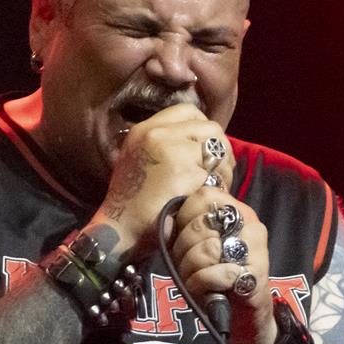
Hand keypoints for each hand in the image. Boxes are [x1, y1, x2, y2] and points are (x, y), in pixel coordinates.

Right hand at [88, 103, 235, 257]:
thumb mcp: (141, 162)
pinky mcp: (183, 172)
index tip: (206, 151)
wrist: (120, 232)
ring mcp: (170, 151)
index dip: (204, 130)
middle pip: (210, 128)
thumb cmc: (133, 205)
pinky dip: (216, 188)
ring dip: (223, 169)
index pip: (189, 111)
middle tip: (217, 173)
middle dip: (220, 150)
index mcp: (144, 130)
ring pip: (217, 149)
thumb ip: (167, 146)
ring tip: (213, 187)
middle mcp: (156, 134)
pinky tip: (205, 199)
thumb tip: (203, 143)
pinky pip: (215, 173)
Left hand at [170, 186, 277, 343]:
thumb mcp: (193, 249)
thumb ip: (182, 229)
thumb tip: (166, 222)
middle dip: (183, 249)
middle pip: (201, 224)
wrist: (242, 316)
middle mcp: (250, 223)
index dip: (184, 218)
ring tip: (196, 279)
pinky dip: (202, 284)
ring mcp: (256, 248)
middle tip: (188, 265)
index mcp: (236, 210)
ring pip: (208, 249)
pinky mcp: (257, 274)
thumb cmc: (215, 278)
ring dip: (192, 270)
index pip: (203, 195)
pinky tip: (207, 291)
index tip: (184, 239)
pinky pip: (217, 273)